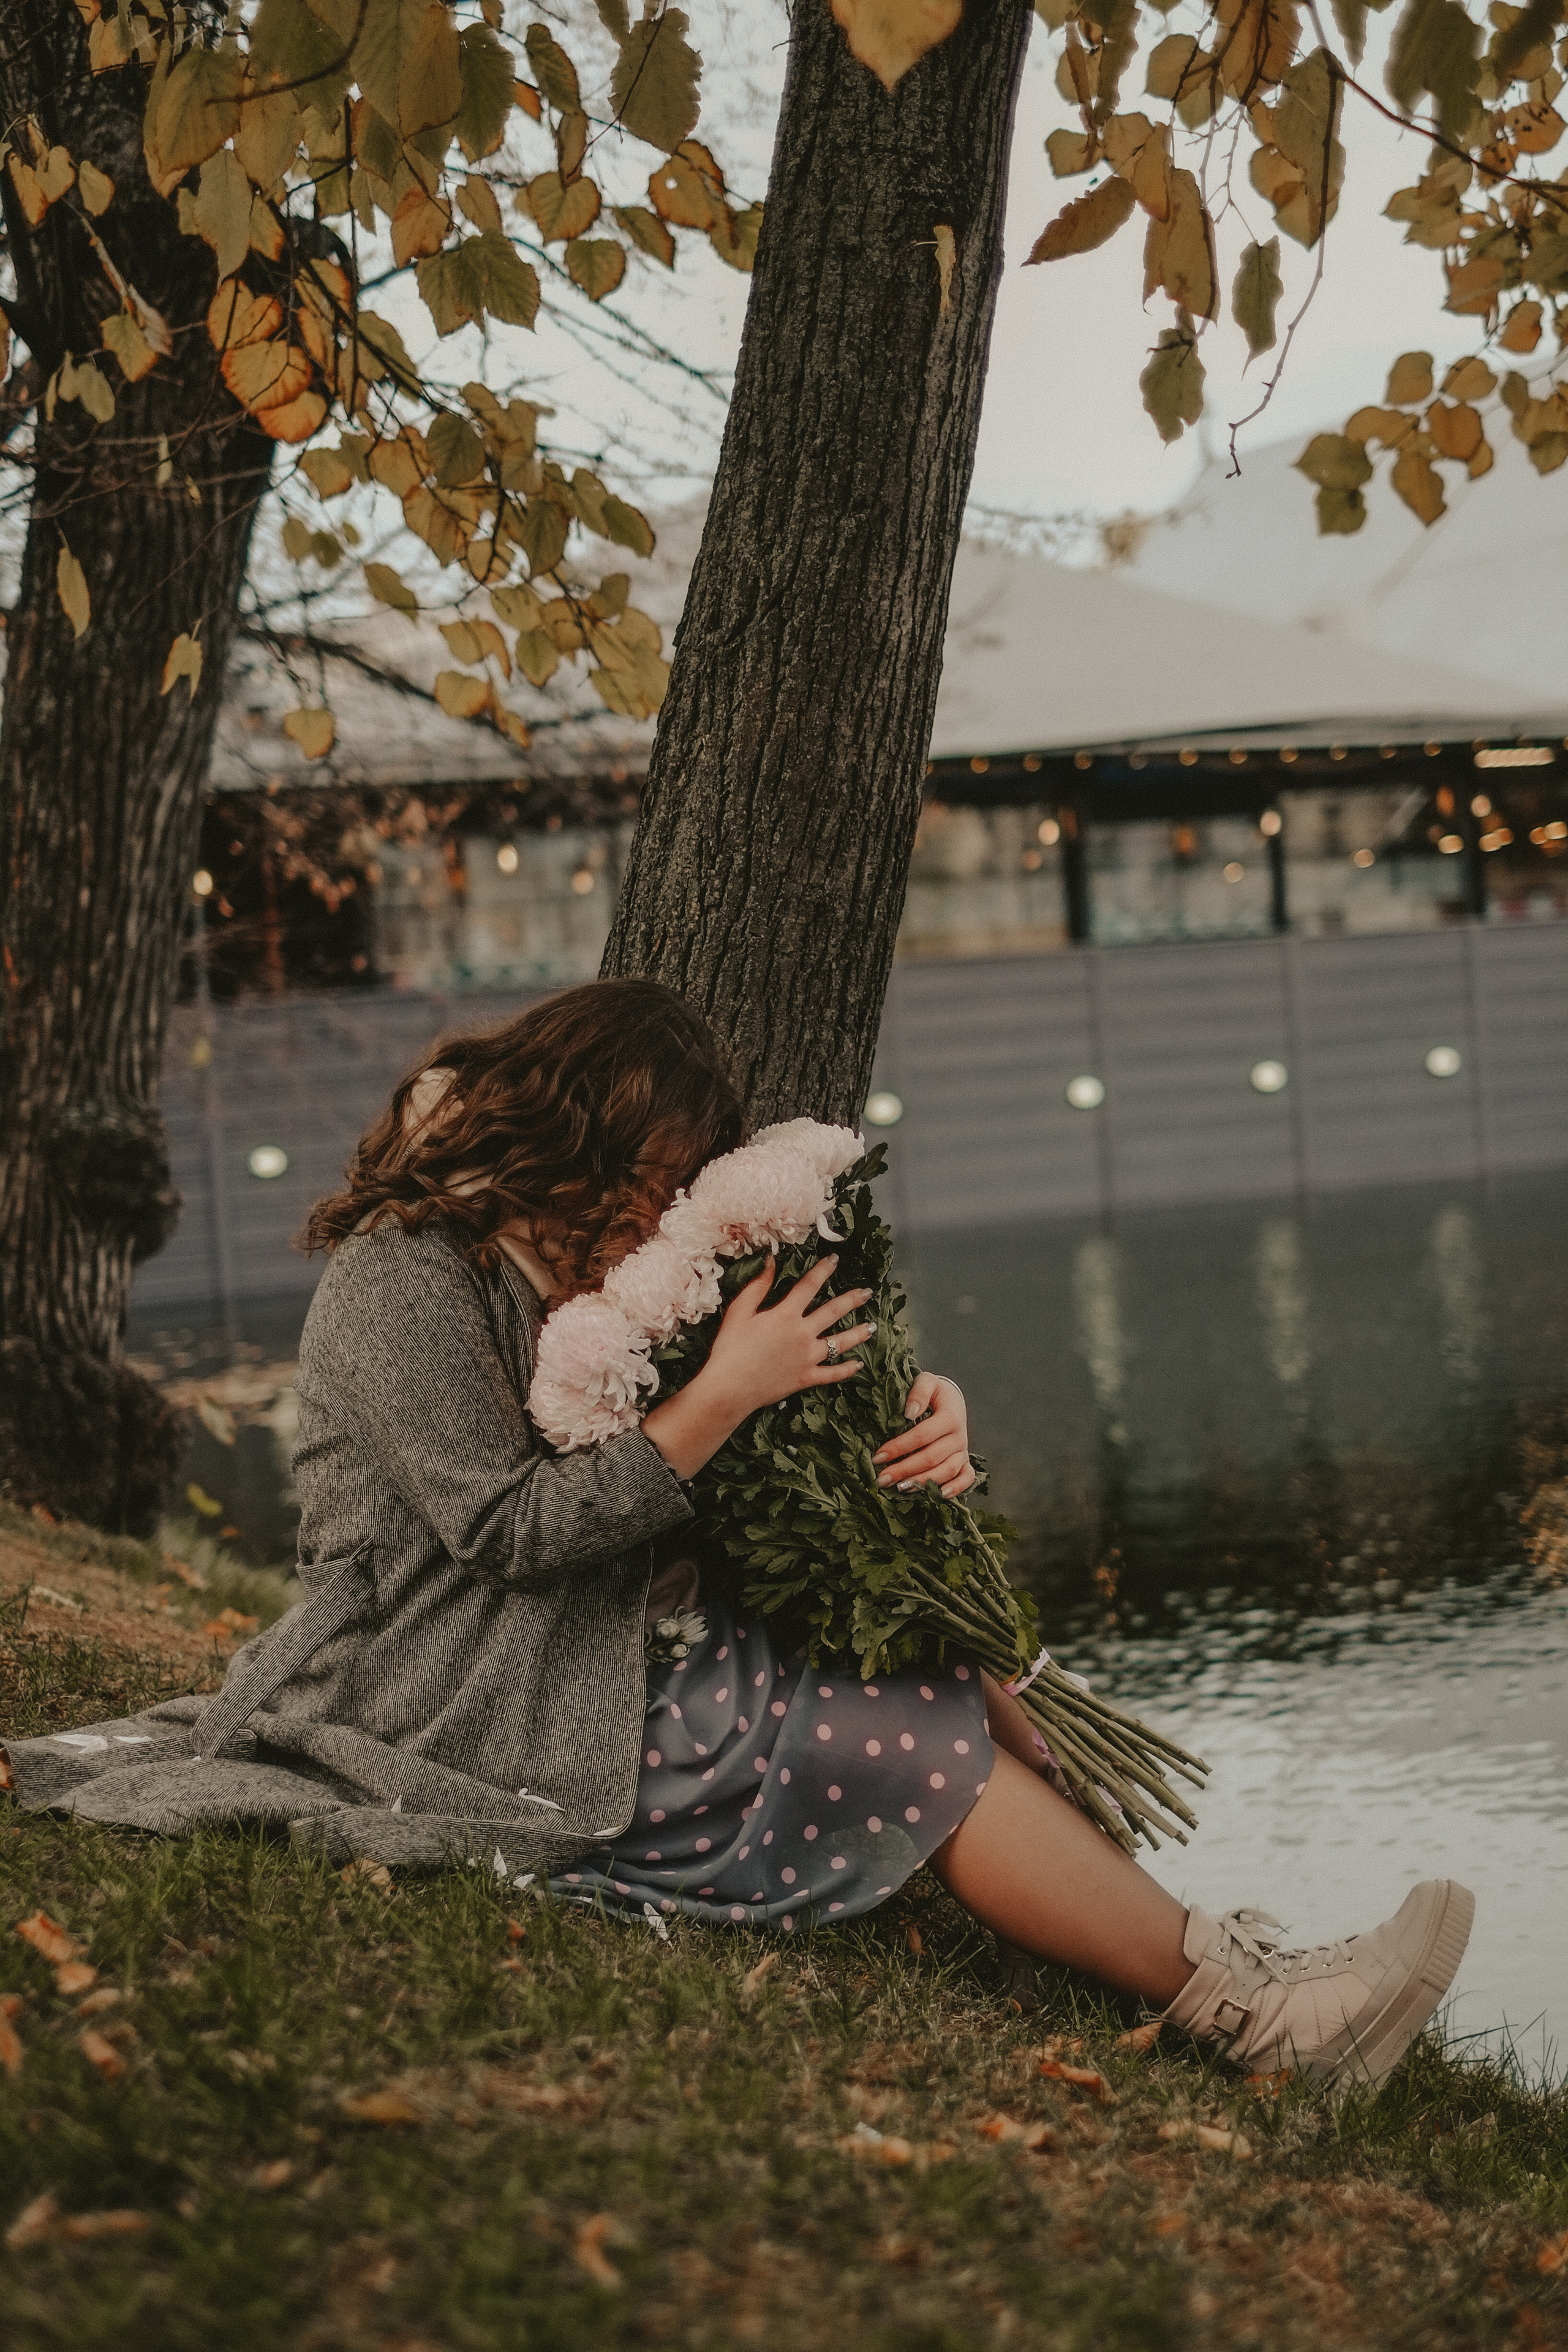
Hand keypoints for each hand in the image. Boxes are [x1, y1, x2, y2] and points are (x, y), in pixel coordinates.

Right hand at [643, 1256, 872, 1480]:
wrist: (730, 1387)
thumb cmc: (730, 1348)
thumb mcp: (739, 1311)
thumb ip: (758, 1286)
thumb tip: (771, 1260)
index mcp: (786, 1315)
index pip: (809, 1286)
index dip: (823, 1270)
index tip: (835, 1259)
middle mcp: (803, 1333)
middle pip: (833, 1311)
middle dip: (852, 1300)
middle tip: (867, 1292)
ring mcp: (808, 1357)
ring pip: (840, 1343)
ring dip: (858, 1334)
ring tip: (872, 1327)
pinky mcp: (806, 1378)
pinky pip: (832, 1374)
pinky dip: (846, 1370)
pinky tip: (857, 1365)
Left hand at [873, 1372, 973, 1498]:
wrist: (953, 1400)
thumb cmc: (935, 1392)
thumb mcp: (927, 1381)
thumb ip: (919, 1392)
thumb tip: (909, 1412)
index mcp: (950, 1416)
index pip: (922, 1436)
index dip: (899, 1447)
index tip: (878, 1456)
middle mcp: (959, 1436)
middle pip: (931, 1457)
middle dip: (904, 1470)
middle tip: (882, 1479)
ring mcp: (963, 1450)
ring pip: (946, 1471)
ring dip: (923, 1482)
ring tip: (900, 1488)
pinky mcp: (965, 1461)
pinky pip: (967, 1478)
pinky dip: (957, 1488)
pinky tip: (939, 1496)